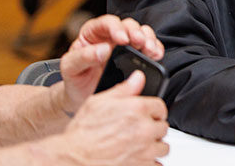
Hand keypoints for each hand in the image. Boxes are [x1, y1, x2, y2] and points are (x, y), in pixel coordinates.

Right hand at [52, 70, 168, 165]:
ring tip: (139, 145)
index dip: (153, 111)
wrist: (72, 159)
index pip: (160, 107)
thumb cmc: (82, 133)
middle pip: (163, 127)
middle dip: (152, 128)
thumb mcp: (98, 102)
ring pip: (163, 147)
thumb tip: (138, 77)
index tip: (148, 115)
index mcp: (137, 109)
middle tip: (138, 131)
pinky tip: (138, 158)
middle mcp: (144, 129)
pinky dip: (150, 163)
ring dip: (153, 146)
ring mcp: (145, 150)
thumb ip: (124, 89)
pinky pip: (157, 165)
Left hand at [60, 15, 163, 113]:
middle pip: (128, 25)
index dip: (116, 28)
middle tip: (140, 43)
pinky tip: (156, 55)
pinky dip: (156, 48)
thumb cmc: (74, 80)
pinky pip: (150, 46)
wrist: (82, 98)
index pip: (107, 22)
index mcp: (92, 34)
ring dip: (148, 39)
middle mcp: (110, 36)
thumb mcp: (69, 69)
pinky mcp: (136, 56)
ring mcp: (125, 45)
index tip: (123, 39)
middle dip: (136, 32)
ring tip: (149, 50)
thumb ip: (82, 57)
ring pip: (142, 32)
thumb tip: (102, 49)